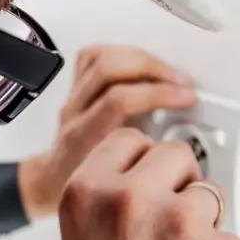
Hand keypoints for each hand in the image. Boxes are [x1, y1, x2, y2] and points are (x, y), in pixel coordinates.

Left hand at [19, 46, 195, 218]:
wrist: (54, 180)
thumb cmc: (83, 186)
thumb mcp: (119, 184)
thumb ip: (146, 164)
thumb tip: (185, 147)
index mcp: (83, 138)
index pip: (118, 100)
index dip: (158, 93)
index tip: (185, 98)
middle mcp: (74, 112)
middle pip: (109, 69)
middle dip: (154, 70)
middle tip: (181, 83)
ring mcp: (72, 97)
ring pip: (102, 58)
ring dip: (142, 59)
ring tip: (167, 73)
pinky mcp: (75, 86)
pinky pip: (93, 55)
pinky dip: (122, 53)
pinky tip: (141, 64)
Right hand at [56, 129, 239, 239]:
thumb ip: (113, 205)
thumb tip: (160, 182)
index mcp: (87, 194)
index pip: (131, 139)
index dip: (145, 164)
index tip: (150, 178)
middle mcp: (132, 200)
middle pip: (177, 156)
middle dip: (179, 188)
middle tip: (167, 236)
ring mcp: (184, 225)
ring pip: (213, 197)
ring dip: (205, 228)